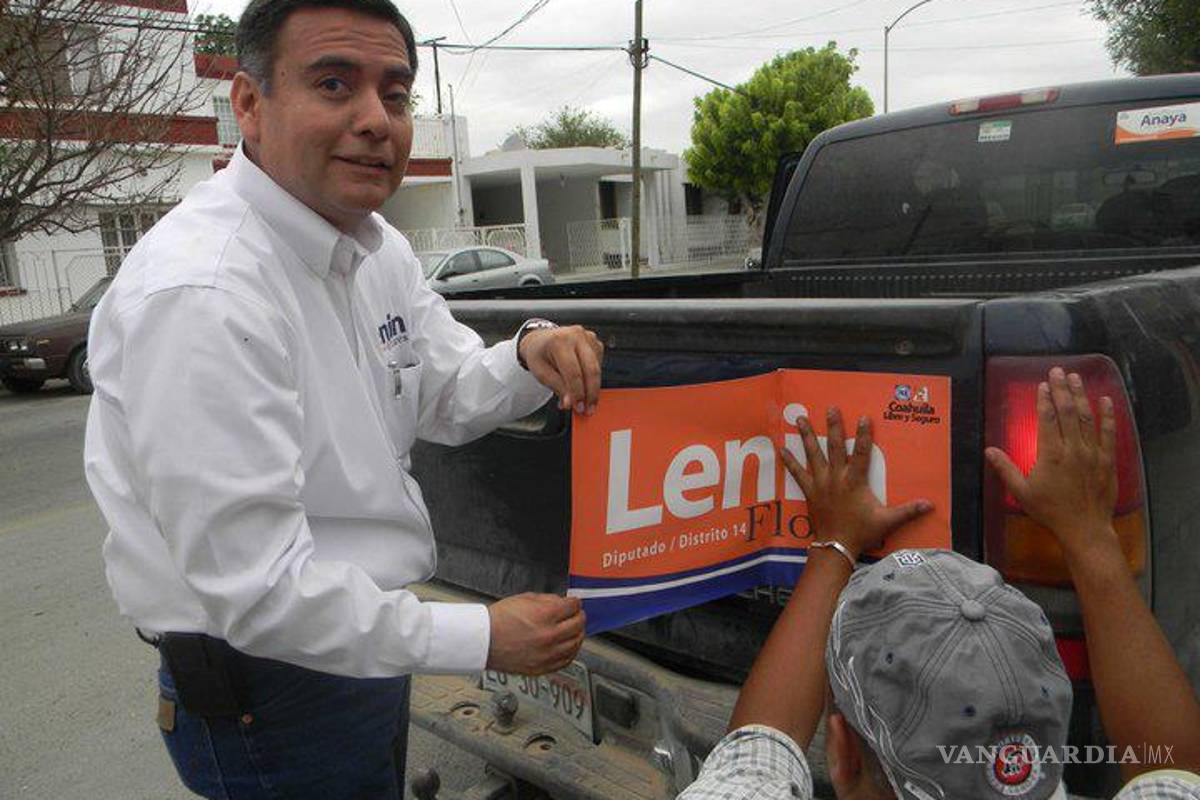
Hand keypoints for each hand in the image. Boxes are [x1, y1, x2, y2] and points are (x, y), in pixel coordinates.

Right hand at [486, 593, 585, 675]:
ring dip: (578, 634)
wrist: (483, 641)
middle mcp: (548, 636)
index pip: (573, 607)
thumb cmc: (498, 621)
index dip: (575, 602)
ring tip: (574, 629)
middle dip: (579, 616)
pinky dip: (571, 652)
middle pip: (578, 625)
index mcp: (544, 616)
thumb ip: (547, 600)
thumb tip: (561, 603)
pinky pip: (566, 661)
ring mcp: (546, 654)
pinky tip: (569, 646)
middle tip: (577, 614)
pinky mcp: (541, 668)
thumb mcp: (523, 599)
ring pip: (576, 644)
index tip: (574, 603)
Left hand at [519, 325, 603, 414]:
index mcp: (559, 341)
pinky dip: (593, 377)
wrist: (541, 341)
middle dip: (590, 393)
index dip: (577, 393)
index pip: (573, 372)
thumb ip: (557, 387)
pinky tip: (584, 383)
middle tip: (588, 409)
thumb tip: (570, 403)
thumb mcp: (541, 373)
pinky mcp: (595, 342)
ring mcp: (588, 337)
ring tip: (584, 400)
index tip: (578, 407)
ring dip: (592, 387)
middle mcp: (576, 335)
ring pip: (597, 368)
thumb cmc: (539, 355)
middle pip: (591, 369)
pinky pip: (599, 364)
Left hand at [781, 407, 932, 560]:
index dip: (863, 435)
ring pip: (813, 454)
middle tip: (830, 409)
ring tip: (800, 418)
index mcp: (854, 481)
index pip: (861, 452)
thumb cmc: (861, 532)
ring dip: (806, 436)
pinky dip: (789, 461)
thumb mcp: (887, 521)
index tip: (863, 417)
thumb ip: (908, 511)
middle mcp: (836, 478)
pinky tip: (781, 449)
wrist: (836, 546)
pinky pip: (797, 473)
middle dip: (833, 426)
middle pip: (834, 447)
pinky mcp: (809, 491)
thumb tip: (930, 505)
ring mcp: (820, 483)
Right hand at [985, 367, 1118, 560]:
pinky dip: (1107, 415)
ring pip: (1087, 417)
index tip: (1043, 385)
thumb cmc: (1050, 511)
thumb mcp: (1021, 492)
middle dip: (1062, 389)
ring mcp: (1092, 452)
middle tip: (1058, 371)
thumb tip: (988, 450)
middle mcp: (1073, 448)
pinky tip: (1105, 400)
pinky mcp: (1107, 459)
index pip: (1047, 418)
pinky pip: (1108, 432)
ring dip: (1081, 395)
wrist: (1084, 528)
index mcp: (1050, 454)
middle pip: (1068, 411)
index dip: (1044, 399)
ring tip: (1076, 378)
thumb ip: (1005, 468)